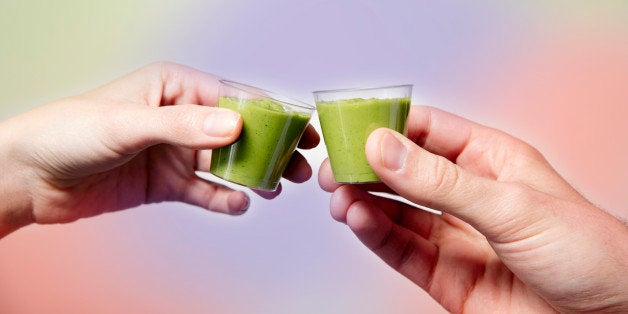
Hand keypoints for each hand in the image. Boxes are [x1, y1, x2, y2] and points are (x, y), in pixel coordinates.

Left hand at [0, 62, 318, 237]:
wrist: (31, 178)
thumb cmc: (69, 133)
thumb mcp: (128, 124)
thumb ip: (183, 126)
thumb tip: (235, 127)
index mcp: (174, 88)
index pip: (233, 97)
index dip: (270, 113)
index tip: (300, 129)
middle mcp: (180, 118)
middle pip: (237, 133)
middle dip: (270, 147)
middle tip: (301, 164)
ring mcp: (175, 152)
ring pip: (226, 163)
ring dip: (254, 174)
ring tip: (279, 185)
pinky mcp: (167, 183)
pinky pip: (205, 191)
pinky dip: (223, 199)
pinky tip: (239, 204)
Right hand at [319, 106, 626, 312]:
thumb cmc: (588, 253)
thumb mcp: (511, 206)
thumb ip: (440, 181)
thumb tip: (383, 147)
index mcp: (490, 161)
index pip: (428, 131)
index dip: (388, 126)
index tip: (352, 126)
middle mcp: (468, 195)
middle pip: (405, 173)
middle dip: (367, 167)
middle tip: (335, 167)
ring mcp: (455, 236)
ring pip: (397, 212)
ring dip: (364, 202)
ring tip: (340, 196)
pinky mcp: (446, 276)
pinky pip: (401, 250)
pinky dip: (374, 235)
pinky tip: (357, 220)